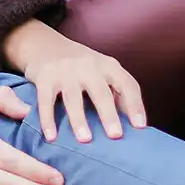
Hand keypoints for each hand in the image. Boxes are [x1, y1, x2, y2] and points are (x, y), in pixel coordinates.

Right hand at [3, 19, 146, 143]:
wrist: (44, 44)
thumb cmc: (80, 65)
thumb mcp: (102, 71)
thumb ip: (118, 92)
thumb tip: (135, 123)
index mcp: (108, 65)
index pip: (126, 84)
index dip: (135, 104)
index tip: (140, 126)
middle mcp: (88, 66)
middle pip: (101, 92)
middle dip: (109, 114)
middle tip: (116, 136)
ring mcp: (65, 71)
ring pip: (74, 98)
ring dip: (79, 120)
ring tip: (85, 140)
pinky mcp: (45, 77)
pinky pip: (46, 101)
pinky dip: (47, 120)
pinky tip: (51, 137)